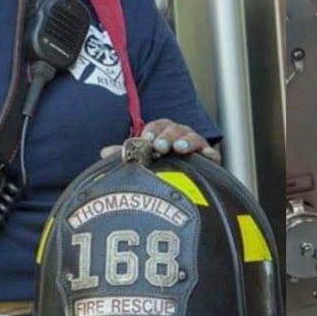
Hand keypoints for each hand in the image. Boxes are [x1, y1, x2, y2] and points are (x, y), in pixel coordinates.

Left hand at [100, 119, 221, 162]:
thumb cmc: (160, 171)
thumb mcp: (142, 162)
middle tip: (160, 146)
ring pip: (192, 138)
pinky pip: (211, 154)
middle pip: (175, 129)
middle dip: (167, 136)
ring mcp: (196, 148)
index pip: (159, 126)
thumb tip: (105, 152)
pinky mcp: (210, 161)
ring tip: (178, 149)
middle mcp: (180, 138)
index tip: (147, 139)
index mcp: (164, 135)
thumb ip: (127, 155)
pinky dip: (208, 153)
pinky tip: (204, 156)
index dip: (153, 131)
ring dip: (185, 141)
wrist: (184, 189)